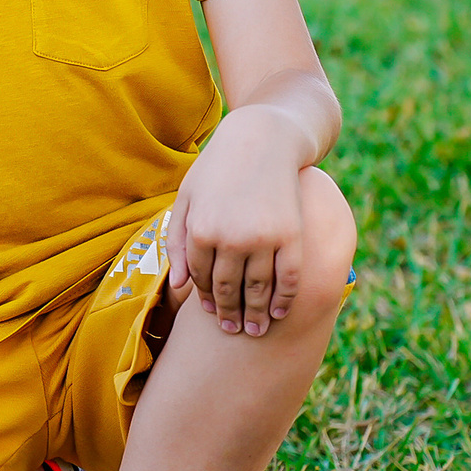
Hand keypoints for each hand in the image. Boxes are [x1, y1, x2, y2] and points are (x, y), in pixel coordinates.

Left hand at [171, 106, 312, 337]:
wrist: (263, 140)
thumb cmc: (218, 169)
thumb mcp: (187, 198)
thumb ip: (178, 242)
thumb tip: (180, 286)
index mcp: (201, 230)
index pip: (201, 277)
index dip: (205, 297)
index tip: (211, 312)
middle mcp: (231, 238)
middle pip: (229, 288)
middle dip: (230, 313)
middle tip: (233, 330)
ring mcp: (264, 238)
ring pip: (259, 290)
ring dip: (257, 314)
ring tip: (257, 331)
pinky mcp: (292, 235)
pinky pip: (290, 278)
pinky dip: (286, 300)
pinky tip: (282, 312)